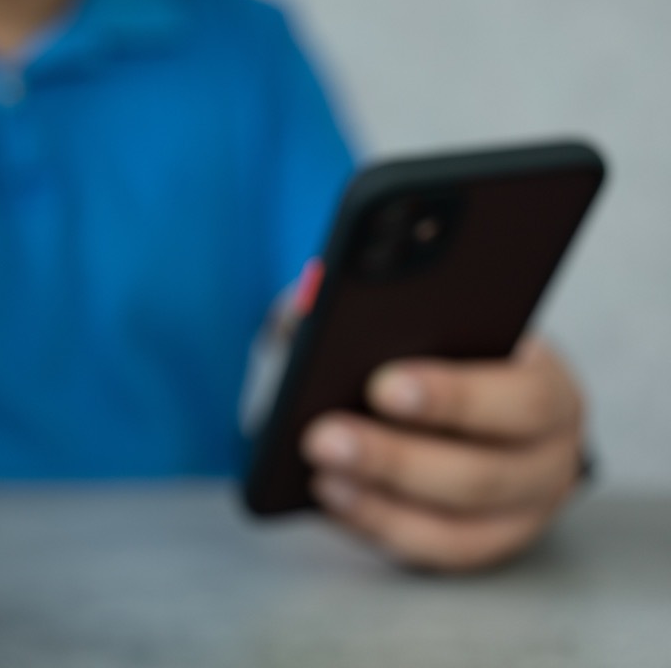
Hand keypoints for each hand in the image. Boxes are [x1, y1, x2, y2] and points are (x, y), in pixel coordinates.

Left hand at [302, 338, 584, 571]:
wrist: (466, 399)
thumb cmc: (437, 346)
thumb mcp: (415, 312)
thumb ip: (366, 305)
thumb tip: (302, 316)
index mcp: (548, 382)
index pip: (521, 397)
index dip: (453, 396)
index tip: (380, 386)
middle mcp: (551, 453)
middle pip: (484, 471)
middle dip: (395, 457)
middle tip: (322, 436)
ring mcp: (525, 509)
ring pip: (459, 522)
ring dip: (380, 499)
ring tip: (321, 470)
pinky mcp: (487, 542)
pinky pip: (434, 549)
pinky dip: (380, 524)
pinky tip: (333, 495)